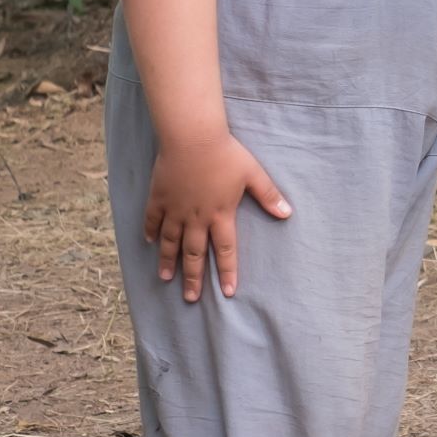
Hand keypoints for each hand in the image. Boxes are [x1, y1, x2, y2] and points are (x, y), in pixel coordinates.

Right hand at [142, 130, 290, 299]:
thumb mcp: (253, 174)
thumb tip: (287, 213)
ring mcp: (175, 209)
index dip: (227, 272)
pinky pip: (152, 220)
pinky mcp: (158, 198)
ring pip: (170, 242)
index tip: (227, 292)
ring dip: (168, 261)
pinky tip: (149, 243)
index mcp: (221, 215)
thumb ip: (269, 196)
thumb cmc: (226, 154)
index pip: (226, 250)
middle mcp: (196, 218)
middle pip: (194, 254)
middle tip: (190, 298)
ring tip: (166, 278)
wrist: (192, 138)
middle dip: (193, 278)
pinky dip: (150, 232)